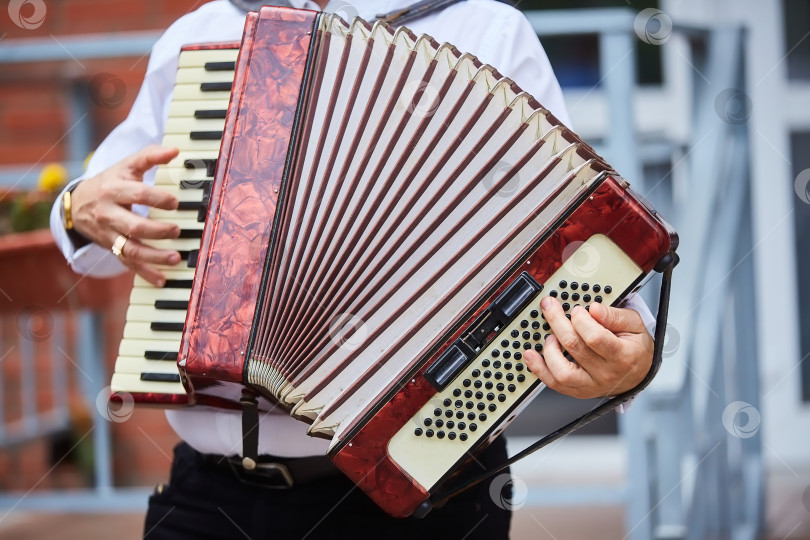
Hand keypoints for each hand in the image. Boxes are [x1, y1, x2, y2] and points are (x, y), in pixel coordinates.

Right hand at [71, 145, 180, 285]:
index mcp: (113, 190)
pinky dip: (145, 274)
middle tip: (177, 230)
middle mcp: (109, 214)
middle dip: (156, 230)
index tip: (175, 202)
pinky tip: (162, 279)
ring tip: (175, 258)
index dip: (156, 198)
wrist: (77, 204)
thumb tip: (174, 150)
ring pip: (130, 249)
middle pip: (132, 226)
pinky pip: (128, 264)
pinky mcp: (112, 249)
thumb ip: (150, 156)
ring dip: (154, 257)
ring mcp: (109, 235)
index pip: (136, 194)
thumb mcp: (126, 166)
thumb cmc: (111, 181)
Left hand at [524, 297, 652, 398]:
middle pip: (575, 348)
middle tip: (551, 307)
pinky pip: (554, 384)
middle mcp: (606, 373)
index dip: (581, 320)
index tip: (577, 309)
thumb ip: (615, 316)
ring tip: (549, 336)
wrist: (638, 375)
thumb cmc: (635, 348)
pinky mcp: (577, 390)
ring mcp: (590, 385)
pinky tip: (531, 355)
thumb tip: (594, 309)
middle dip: (558, 322)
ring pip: (562, 372)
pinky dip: (539, 369)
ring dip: (549, 350)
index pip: (596, 338)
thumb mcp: (635, 325)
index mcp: (622, 355)